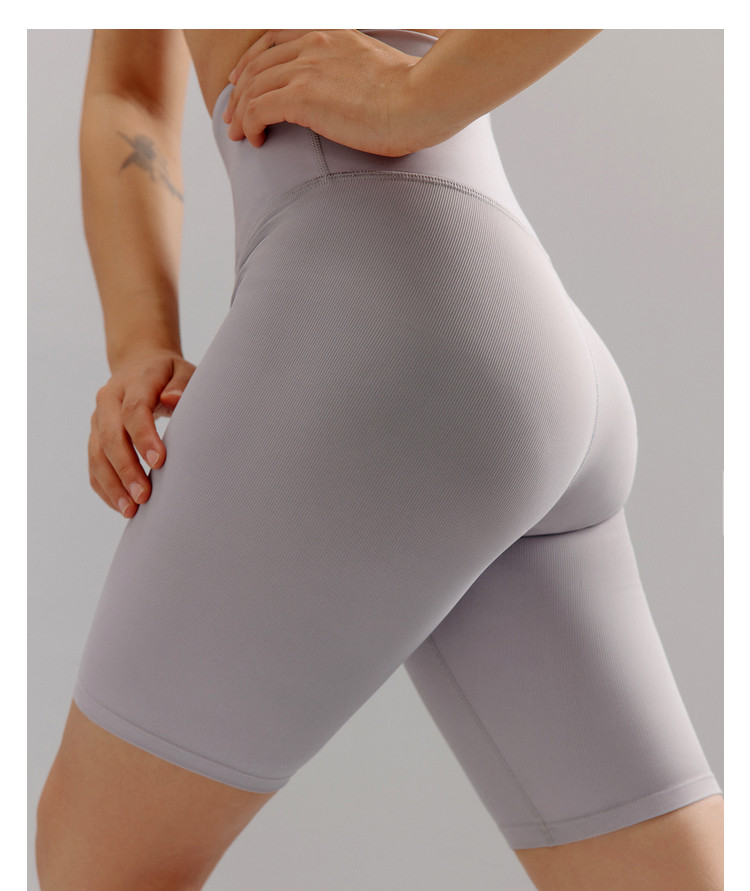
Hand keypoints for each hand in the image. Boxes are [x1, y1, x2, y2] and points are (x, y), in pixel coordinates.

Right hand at [88, 349, 196, 517]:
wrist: (139, 364)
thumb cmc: (169, 374)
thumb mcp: (183, 371)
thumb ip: (182, 385)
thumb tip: (172, 399)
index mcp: (134, 381)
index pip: (134, 410)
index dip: (144, 437)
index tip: (159, 462)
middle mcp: (109, 399)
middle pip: (111, 436)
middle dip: (126, 469)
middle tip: (143, 496)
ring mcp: (98, 418)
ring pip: (97, 454)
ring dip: (112, 484)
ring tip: (130, 509)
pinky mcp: (95, 435)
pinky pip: (93, 464)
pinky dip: (105, 487)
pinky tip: (120, 505)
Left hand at [222, 29, 421, 156]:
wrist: (422, 100)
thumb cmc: (414, 96)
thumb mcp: (378, 72)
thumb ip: (354, 73)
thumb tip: (353, 96)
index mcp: (330, 34)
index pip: (275, 39)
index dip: (252, 61)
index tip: (243, 81)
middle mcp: (313, 43)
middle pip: (257, 62)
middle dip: (239, 90)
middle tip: (232, 116)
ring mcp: (305, 68)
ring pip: (252, 86)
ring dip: (239, 112)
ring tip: (238, 134)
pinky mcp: (301, 96)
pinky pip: (257, 108)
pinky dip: (249, 125)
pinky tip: (255, 140)